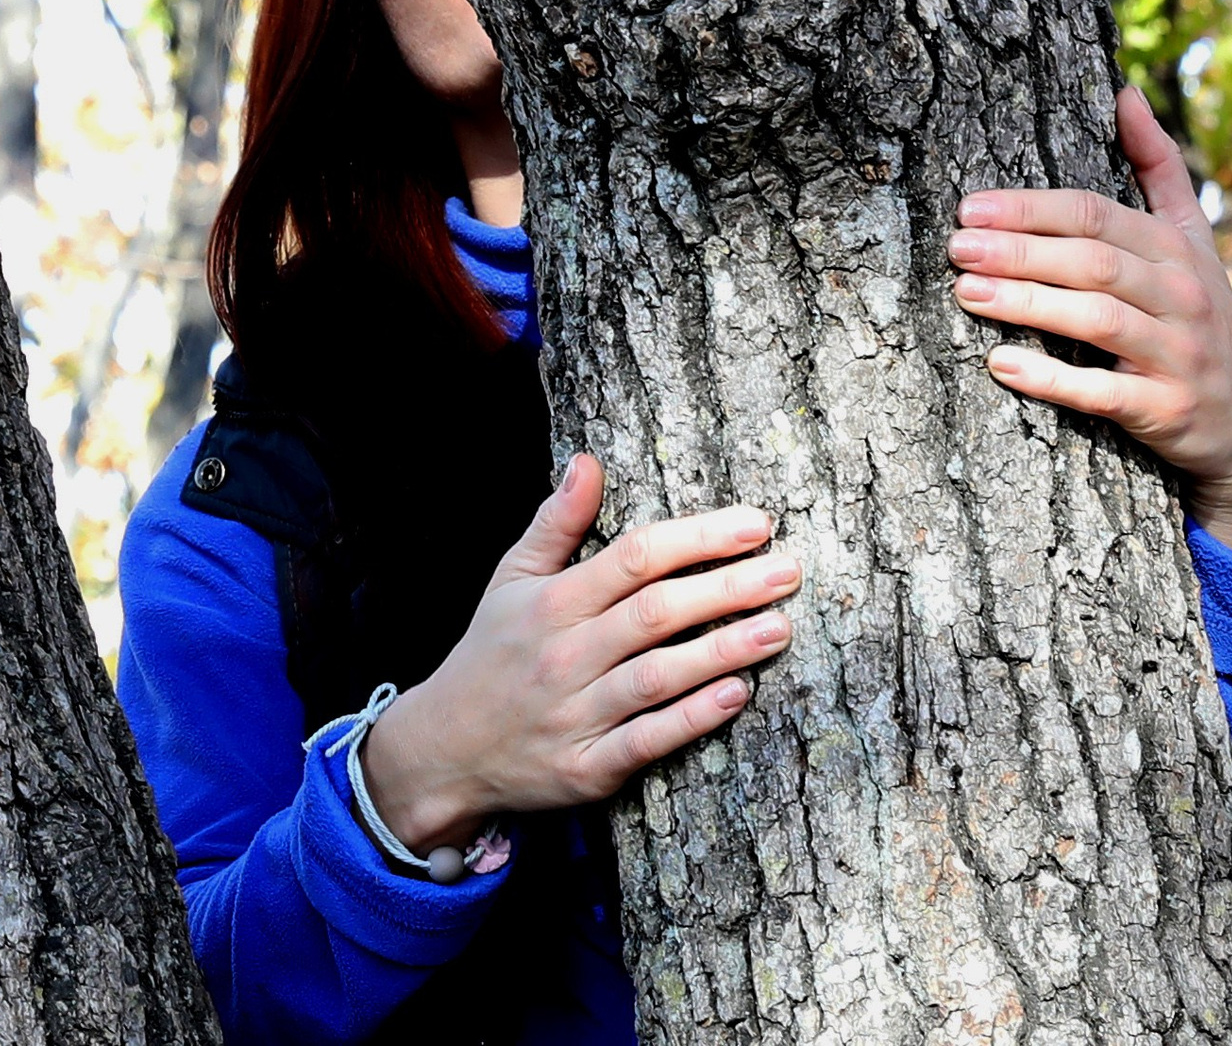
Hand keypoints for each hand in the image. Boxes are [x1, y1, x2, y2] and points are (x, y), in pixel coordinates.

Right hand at [358, 453, 798, 850]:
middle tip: (788, 570)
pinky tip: (738, 695)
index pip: (635, 558)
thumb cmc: (491, 655)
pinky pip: (645, 742)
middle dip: (727, 588)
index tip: (756, 524)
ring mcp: (575, 715)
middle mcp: (564, 655)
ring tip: (779, 628)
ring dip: (722, 651)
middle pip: (656, 613)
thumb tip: (587, 462)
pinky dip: (691, 720)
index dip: (698, 538)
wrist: (442, 751)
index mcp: (551, 603)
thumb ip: (556, 524)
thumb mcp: (510, 581)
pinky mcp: (585, 770)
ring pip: (657, 676)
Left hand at [949, 86, 1231, 564]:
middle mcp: (1180, 297)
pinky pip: (1103, 394)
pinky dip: (1052, 380)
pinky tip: (1001, 364)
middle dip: (1020, 251)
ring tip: (967, 294)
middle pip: (1093, 263)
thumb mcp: (1191, 238)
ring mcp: (1176, 356)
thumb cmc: (1204, 312)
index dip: (1032, 209)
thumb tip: (1124, 89)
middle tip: (957, 248)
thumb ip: (1157, 165)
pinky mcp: (1166, 411)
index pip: (1097, 215)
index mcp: (1174, 249)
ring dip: (1027, 305)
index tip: (971, 207)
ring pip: (1097, 322)